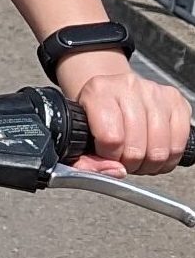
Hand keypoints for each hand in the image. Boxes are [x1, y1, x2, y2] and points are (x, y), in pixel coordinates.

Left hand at [56, 55, 191, 175]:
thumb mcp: (78, 133)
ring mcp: (155, 92)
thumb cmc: (96, 114)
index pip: (111, 138)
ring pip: (160, 149)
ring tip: (139, 156)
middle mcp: (128, 86)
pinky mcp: (175, 100)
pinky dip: (168, 158)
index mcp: (99, 91)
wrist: (112, 91)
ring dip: (150, 163)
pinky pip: (178, 145)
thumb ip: (84, 162)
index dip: (110, 156)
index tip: (107, 153)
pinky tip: (155, 151)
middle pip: (137, 148)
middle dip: (130, 163)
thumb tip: (115, 172)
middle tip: (124, 158)